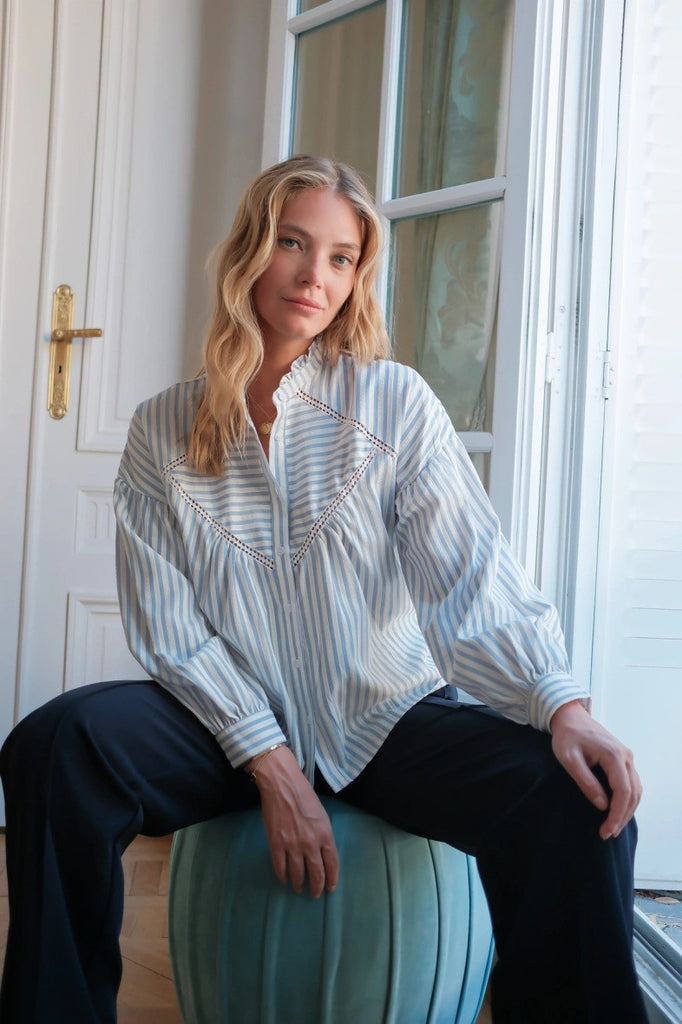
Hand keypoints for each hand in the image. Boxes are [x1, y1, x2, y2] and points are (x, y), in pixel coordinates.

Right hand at [246, 746, 338, 897]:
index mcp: (325, 834)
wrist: (282, 785)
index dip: (332, 879)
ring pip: (298, 874)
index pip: (332, 864)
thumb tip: (322, 851)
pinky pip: (280, 867)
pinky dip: (283, 876)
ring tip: (299, 888)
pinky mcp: (276, 844)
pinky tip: (284, 878)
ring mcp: (293, 845)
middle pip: (316, 873)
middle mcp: (311, 843)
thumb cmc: (304, 795)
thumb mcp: (322, 814)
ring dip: (299, 884)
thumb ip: (323, 834)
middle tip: (315, 895)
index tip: (330, 888)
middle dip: (317, 887)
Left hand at [549, 700, 641, 840]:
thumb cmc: (566, 736)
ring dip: (627, 810)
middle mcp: (625, 756)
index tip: (606, 831)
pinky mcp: (623, 758)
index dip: (616, 815)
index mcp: (613, 755)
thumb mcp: (569, 759)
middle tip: (608, 834)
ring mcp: (626, 756)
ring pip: (636, 789)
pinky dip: (627, 799)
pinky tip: (616, 810)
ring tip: (612, 827)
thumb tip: (602, 805)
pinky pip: (631, 783)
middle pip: (633, 793)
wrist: (570, 716)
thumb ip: (585, 781)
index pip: (623, 792)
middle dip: (622, 817)